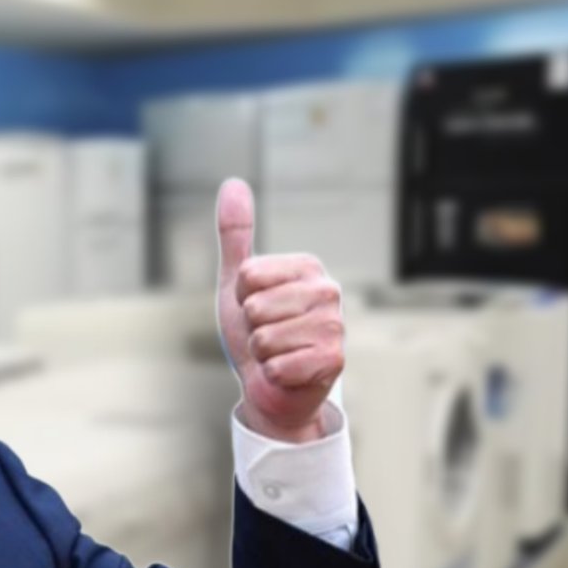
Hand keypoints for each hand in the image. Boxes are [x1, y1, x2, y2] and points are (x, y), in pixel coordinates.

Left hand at [215, 178, 343, 443]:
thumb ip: (236, 234)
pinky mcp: (333, 361)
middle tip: (266, 335)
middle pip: (255, 307)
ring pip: (264, 338)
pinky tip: (286, 373)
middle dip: (251, 328)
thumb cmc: (256, 331)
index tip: (254, 307)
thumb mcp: (238, 281)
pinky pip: (278, 366)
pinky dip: (273, 374)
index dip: (240, 297)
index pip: (248, 275)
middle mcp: (328, 292)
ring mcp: (334, 327)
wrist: (270, 384)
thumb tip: (233, 183)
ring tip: (276, 353)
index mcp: (308, 268)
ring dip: (261, 353)